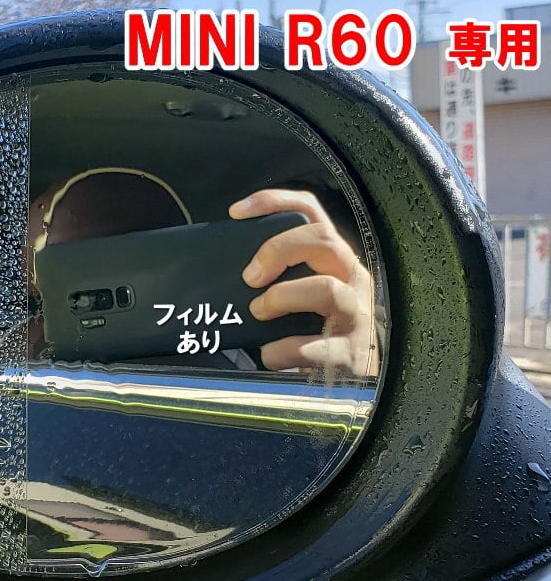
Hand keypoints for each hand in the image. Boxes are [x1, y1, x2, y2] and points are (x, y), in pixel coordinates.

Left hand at [229, 189, 379, 376]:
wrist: (348, 379)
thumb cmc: (314, 329)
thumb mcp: (301, 292)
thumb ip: (278, 274)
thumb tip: (225, 270)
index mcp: (334, 258)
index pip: (311, 211)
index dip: (274, 201)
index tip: (236, 212)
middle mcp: (351, 277)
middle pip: (322, 239)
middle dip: (277, 251)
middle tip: (249, 277)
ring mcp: (356, 314)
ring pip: (326, 289)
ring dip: (281, 298)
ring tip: (259, 313)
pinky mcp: (351, 352)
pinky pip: (313, 347)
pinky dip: (281, 351)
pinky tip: (269, 354)